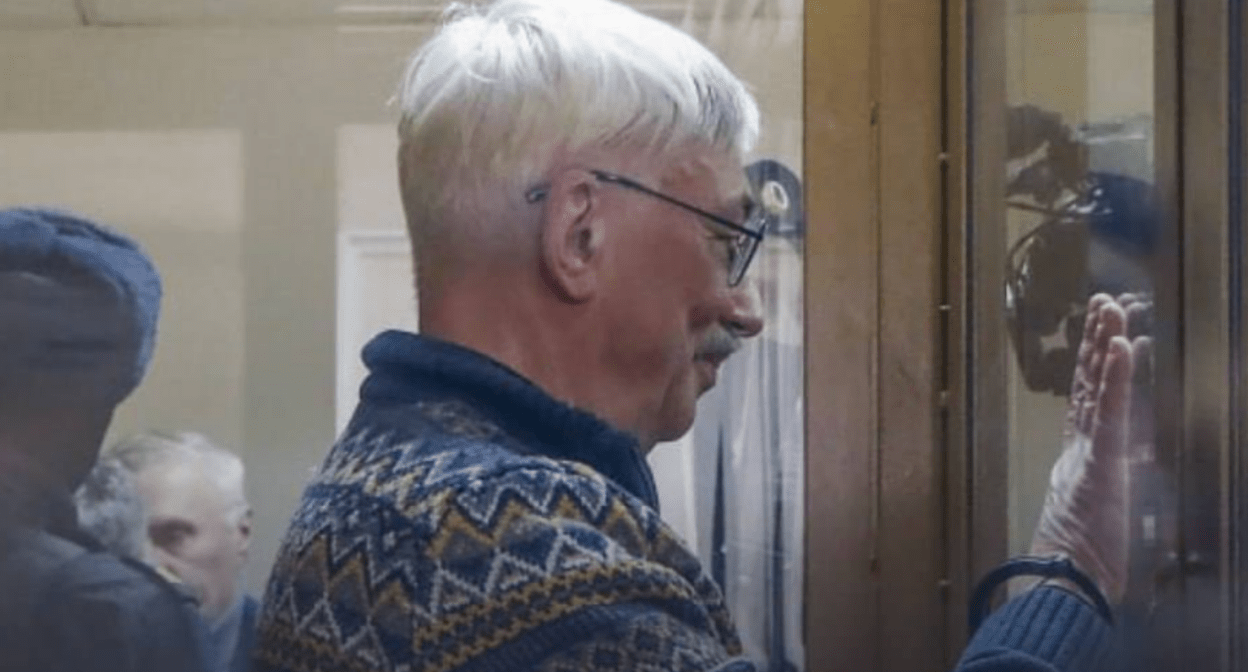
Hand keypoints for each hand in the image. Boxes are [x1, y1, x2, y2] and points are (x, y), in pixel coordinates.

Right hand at [1029, 293, 1149, 604]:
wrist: (1065, 582)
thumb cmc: (1080, 564)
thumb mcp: (1096, 523)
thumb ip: (1103, 496)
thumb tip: (1122, 483)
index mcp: (1079, 461)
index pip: (1089, 403)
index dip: (1094, 368)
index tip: (1101, 336)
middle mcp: (1080, 449)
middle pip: (1087, 385)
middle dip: (1095, 342)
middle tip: (1101, 303)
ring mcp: (1089, 453)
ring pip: (1096, 390)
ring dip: (1104, 346)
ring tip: (1109, 309)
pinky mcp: (1100, 462)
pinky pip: (1110, 413)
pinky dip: (1115, 378)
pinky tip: (1120, 345)